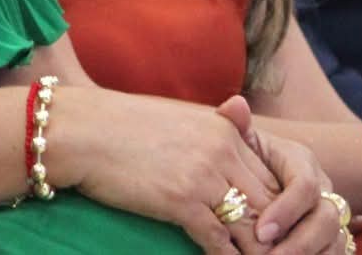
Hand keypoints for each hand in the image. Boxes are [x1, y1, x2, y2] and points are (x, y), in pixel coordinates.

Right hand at [49, 87, 283, 254]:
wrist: (81, 130)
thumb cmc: (122, 125)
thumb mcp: (178, 120)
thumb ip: (213, 134)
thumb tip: (230, 154)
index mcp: (224, 130)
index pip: (270, 177)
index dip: (279, 210)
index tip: (280, 233)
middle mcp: (221, 150)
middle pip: (269, 203)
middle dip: (276, 236)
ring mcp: (202, 176)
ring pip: (251, 225)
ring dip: (257, 251)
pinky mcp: (180, 201)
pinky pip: (218, 239)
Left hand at [217, 98, 348, 253]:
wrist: (254, 175)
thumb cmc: (243, 157)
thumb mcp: (240, 142)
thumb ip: (236, 126)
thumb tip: (235, 104)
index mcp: (303, 162)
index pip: (305, 186)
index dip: (287, 210)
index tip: (260, 232)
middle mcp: (324, 189)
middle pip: (327, 219)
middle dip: (299, 243)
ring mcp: (331, 215)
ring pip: (335, 242)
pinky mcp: (331, 238)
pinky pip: (335, 254)